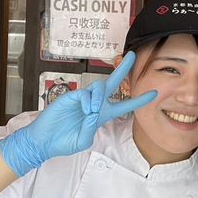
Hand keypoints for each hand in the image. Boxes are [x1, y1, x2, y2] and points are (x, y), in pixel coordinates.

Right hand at [0, 52, 156, 175]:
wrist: (44, 141)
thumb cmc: (64, 141)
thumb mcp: (83, 142)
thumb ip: (90, 130)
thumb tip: (93, 113)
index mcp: (102, 115)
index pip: (124, 105)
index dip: (139, 100)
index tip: (153, 93)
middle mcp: (95, 104)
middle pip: (113, 83)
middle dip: (123, 69)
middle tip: (133, 56)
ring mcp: (83, 99)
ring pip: (99, 87)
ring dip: (100, 97)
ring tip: (93, 109)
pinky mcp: (71, 96)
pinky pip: (84, 94)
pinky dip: (87, 101)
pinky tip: (85, 110)